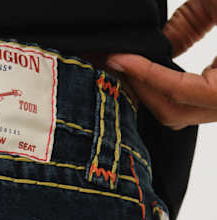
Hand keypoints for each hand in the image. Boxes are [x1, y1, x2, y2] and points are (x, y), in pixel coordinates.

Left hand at [104, 0, 216, 128]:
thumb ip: (191, 21)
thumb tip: (158, 43)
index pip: (179, 90)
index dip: (145, 76)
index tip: (118, 59)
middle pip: (171, 111)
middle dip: (140, 89)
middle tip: (114, 65)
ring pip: (176, 113)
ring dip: (148, 91)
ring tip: (124, 67)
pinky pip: (185, 104)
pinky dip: (162, 88)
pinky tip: (144, 70)